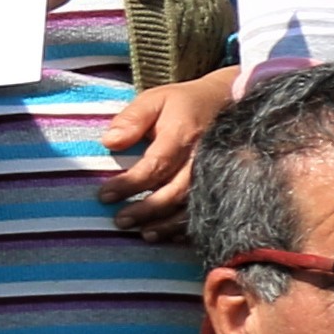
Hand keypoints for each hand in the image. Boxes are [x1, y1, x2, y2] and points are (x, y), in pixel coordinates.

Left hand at [93, 65, 241, 232]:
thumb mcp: (155, 100)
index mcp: (183, 135)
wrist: (229, 101)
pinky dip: (188, 225)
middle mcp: (202, 158)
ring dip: (167, 223)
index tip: (105, 196)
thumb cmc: (184, 103)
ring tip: (144, 234)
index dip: (129, 184)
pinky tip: (170, 234)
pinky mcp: (222, 182)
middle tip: (120, 221)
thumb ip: (131, 119)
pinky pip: (207, 209)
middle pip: (175, 191)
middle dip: (147, 210)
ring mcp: (216, 172)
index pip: (155, 166)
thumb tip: (109, 142)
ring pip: (192, 204)